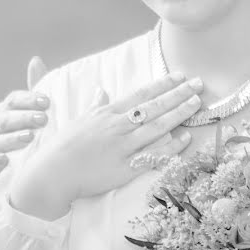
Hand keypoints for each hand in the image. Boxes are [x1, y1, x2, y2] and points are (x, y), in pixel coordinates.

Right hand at [0, 56, 50, 180]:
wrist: (30, 165)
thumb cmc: (35, 130)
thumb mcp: (38, 110)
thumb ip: (37, 86)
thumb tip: (35, 60)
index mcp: (6, 111)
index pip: (13, 100)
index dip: (28, 99)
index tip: (47, 102)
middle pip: (4, 119)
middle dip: (23, 118)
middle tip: (44, 119)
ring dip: (12, 139)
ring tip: (30, 137)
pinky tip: (6, 160)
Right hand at [10, 72, 202, 219]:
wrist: (50, 174)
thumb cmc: (63, 146)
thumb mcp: (80, 119)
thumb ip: (96, 104)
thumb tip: (102, 89)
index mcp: (107, 113)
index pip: (141, 94)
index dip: (162, 84)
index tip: (180, 75)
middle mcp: (117, 127)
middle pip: (154, 107)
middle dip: (178, 94)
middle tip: (199, 84)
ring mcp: (122, 148)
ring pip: (157, 128)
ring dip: (179, 114)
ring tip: (197, 103)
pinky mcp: (124, 169)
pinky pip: (152, 156)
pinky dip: (170, 148)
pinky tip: (185, 138)